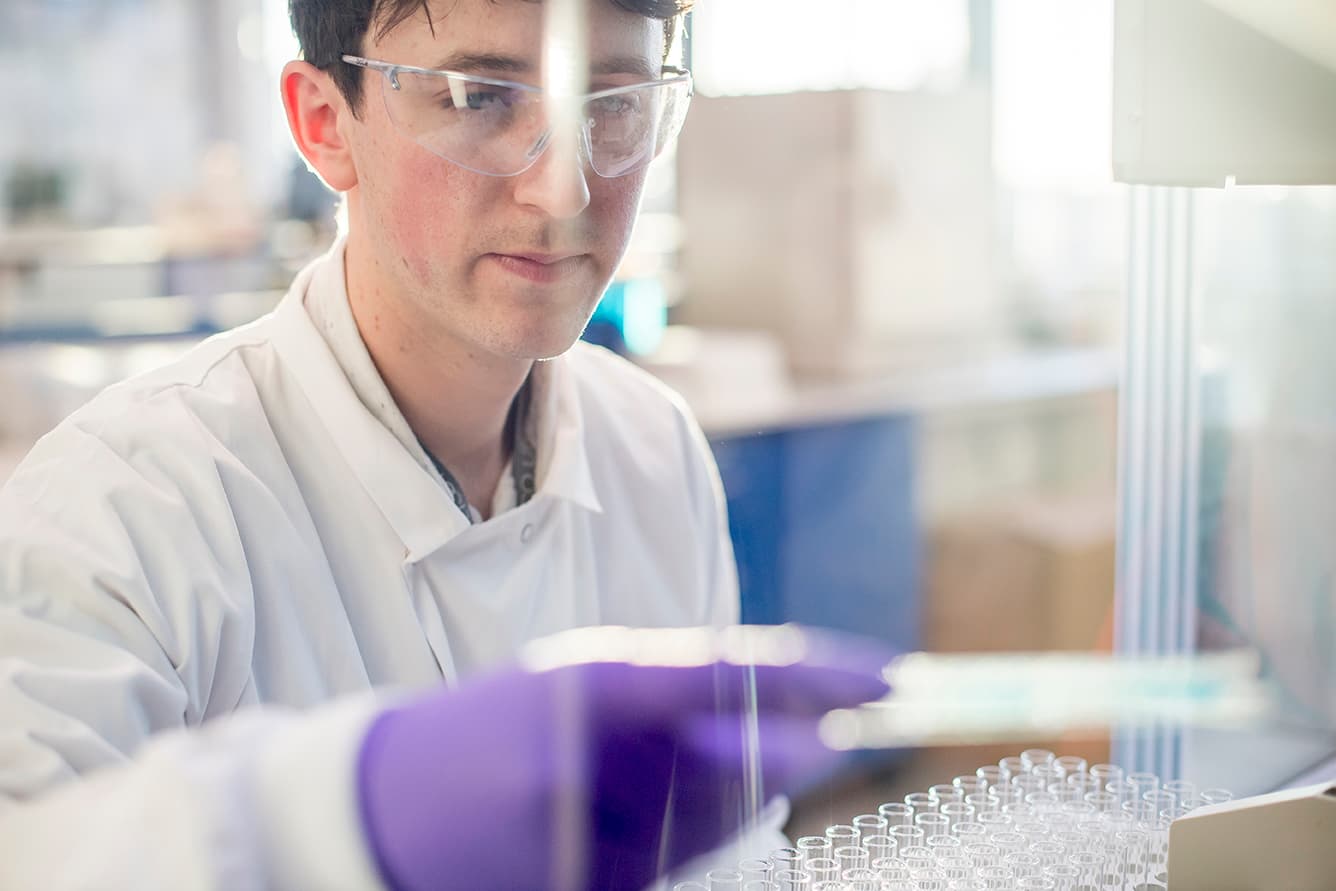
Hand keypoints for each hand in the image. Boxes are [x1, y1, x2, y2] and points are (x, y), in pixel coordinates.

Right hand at [355, 625, 891, 890]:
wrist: (384, 808)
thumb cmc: (487, 730)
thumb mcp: (570, 684)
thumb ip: (668, 699)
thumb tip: (782, 735)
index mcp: (595, 680)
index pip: (741, 671)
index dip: (828, 675)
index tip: (893, 678)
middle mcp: (600, 756)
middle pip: (747, 764)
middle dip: (800, 752)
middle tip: (846, 734)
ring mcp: (591, 833)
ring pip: (716, 823)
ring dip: (732, 798)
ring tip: (669, 774)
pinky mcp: (585, 887)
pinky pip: (669, 868)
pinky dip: (681, 841)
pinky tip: (637, 815)